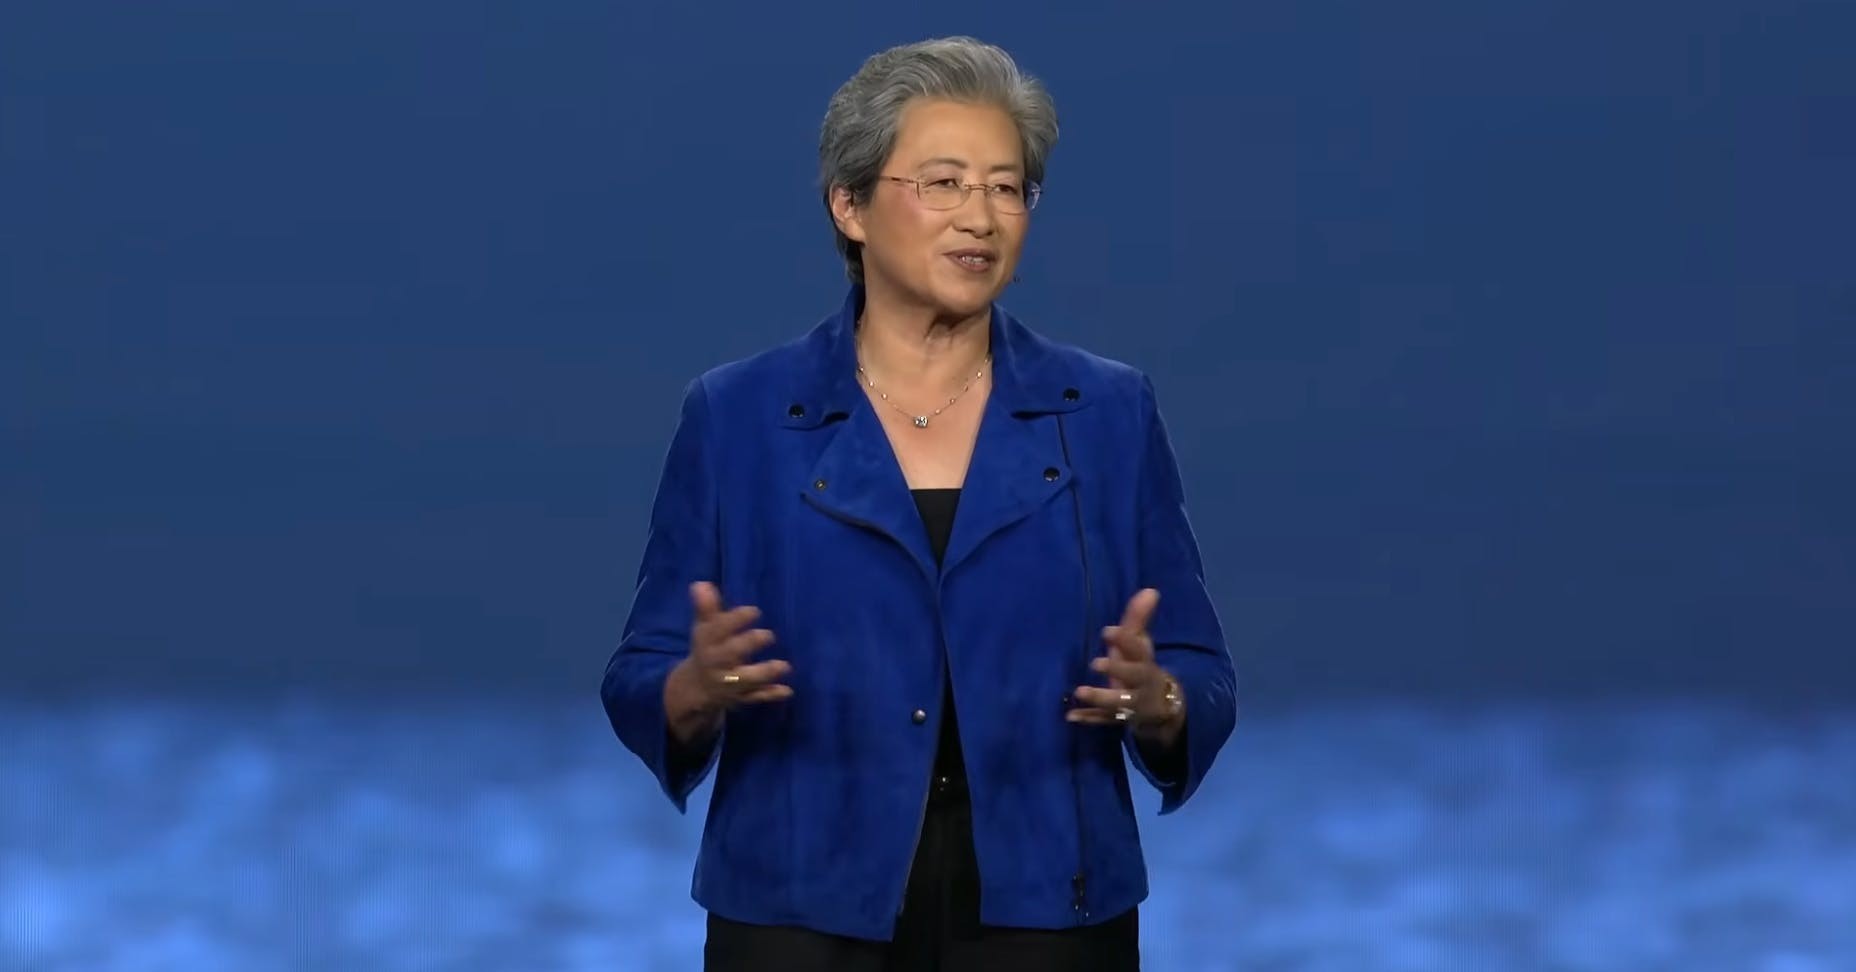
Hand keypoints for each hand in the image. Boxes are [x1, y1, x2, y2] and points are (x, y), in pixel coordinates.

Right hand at [665, 582, 791, 741]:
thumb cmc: (707, 648)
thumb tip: (701, 584)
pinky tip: (788, 691)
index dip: (735, 620)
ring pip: (747, 679)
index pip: (718, 630)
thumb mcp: (704, 629)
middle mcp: (718, 663)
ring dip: (766, 672)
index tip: (754, 611)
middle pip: (731, 654)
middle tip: (769, 635)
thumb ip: (706, 608)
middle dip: (749, 645)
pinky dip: (772, 694)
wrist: (697, 688)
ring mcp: (731, 682)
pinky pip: (757, 697)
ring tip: (785, 666)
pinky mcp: (742, 697)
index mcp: (708, 643)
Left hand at [1067, 588, 1184, 742]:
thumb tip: (1151, 590)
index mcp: (1145, 661)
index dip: (1125, 640)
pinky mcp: (1119, 719)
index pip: (1138, 649)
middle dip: (1116, 670)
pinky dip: (1088, 719)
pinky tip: (1070, 716)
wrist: (1162, 707)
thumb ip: (1138, 619)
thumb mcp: (1140, 645)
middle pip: (1133, 676)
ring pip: (1118, 702)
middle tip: (1095, 663)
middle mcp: (1140, 683)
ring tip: (1078, 691)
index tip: (1107, 631)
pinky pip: (1104, 721)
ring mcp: (1131, 704)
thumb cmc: (1141, 667)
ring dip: (1099, 697)